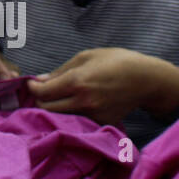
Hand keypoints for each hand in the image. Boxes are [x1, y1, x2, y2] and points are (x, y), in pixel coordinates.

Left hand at [27, 48, 177, 124]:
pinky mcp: (102, 122)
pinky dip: (74, 112)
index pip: (43, 93)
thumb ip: (61, 70)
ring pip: (62, 115)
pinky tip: (79, 101)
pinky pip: (80, 118)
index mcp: (76, 82)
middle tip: (43, 90)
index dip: (32, 88)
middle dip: (40, 99)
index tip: (31, 83)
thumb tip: (40, 80)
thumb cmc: (116, 61)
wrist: (146, 80)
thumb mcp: (86, 56)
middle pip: (47, 108)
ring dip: (56, 107)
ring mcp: (93, 114)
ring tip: (60, 95)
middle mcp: (83, 101)